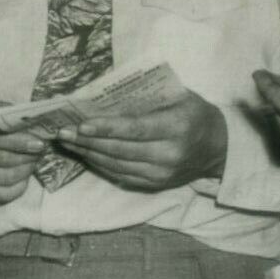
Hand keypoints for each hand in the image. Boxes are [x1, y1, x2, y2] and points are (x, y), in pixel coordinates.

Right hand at [0, 99, 48, 205]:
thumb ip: (14, 120)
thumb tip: (41, 132)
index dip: (19, 142)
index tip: (39, 144)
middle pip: (1, 159)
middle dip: (27, 156)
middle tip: (41, 151)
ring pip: (5, 177)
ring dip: (26, 169)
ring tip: (35, 160)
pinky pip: (3, 194)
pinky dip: (20, 185)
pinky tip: (25, 174)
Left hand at [59, 85, 227, 190]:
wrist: (218, 148)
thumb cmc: (195, 113)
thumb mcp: (179, 96)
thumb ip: (148, 96)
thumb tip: (107, 93)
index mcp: (176, 128)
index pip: (135, 129)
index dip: (106, 128)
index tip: (81, 125)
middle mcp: (168, 155)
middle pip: (120, 150)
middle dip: (87, 141)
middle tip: (62, 132)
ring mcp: (161, 174)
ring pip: (116, 165)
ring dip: (88, 153)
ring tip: (67, 142)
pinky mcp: (154, 185)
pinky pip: (121, 175)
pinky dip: (100, 164)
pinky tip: (85, 153)